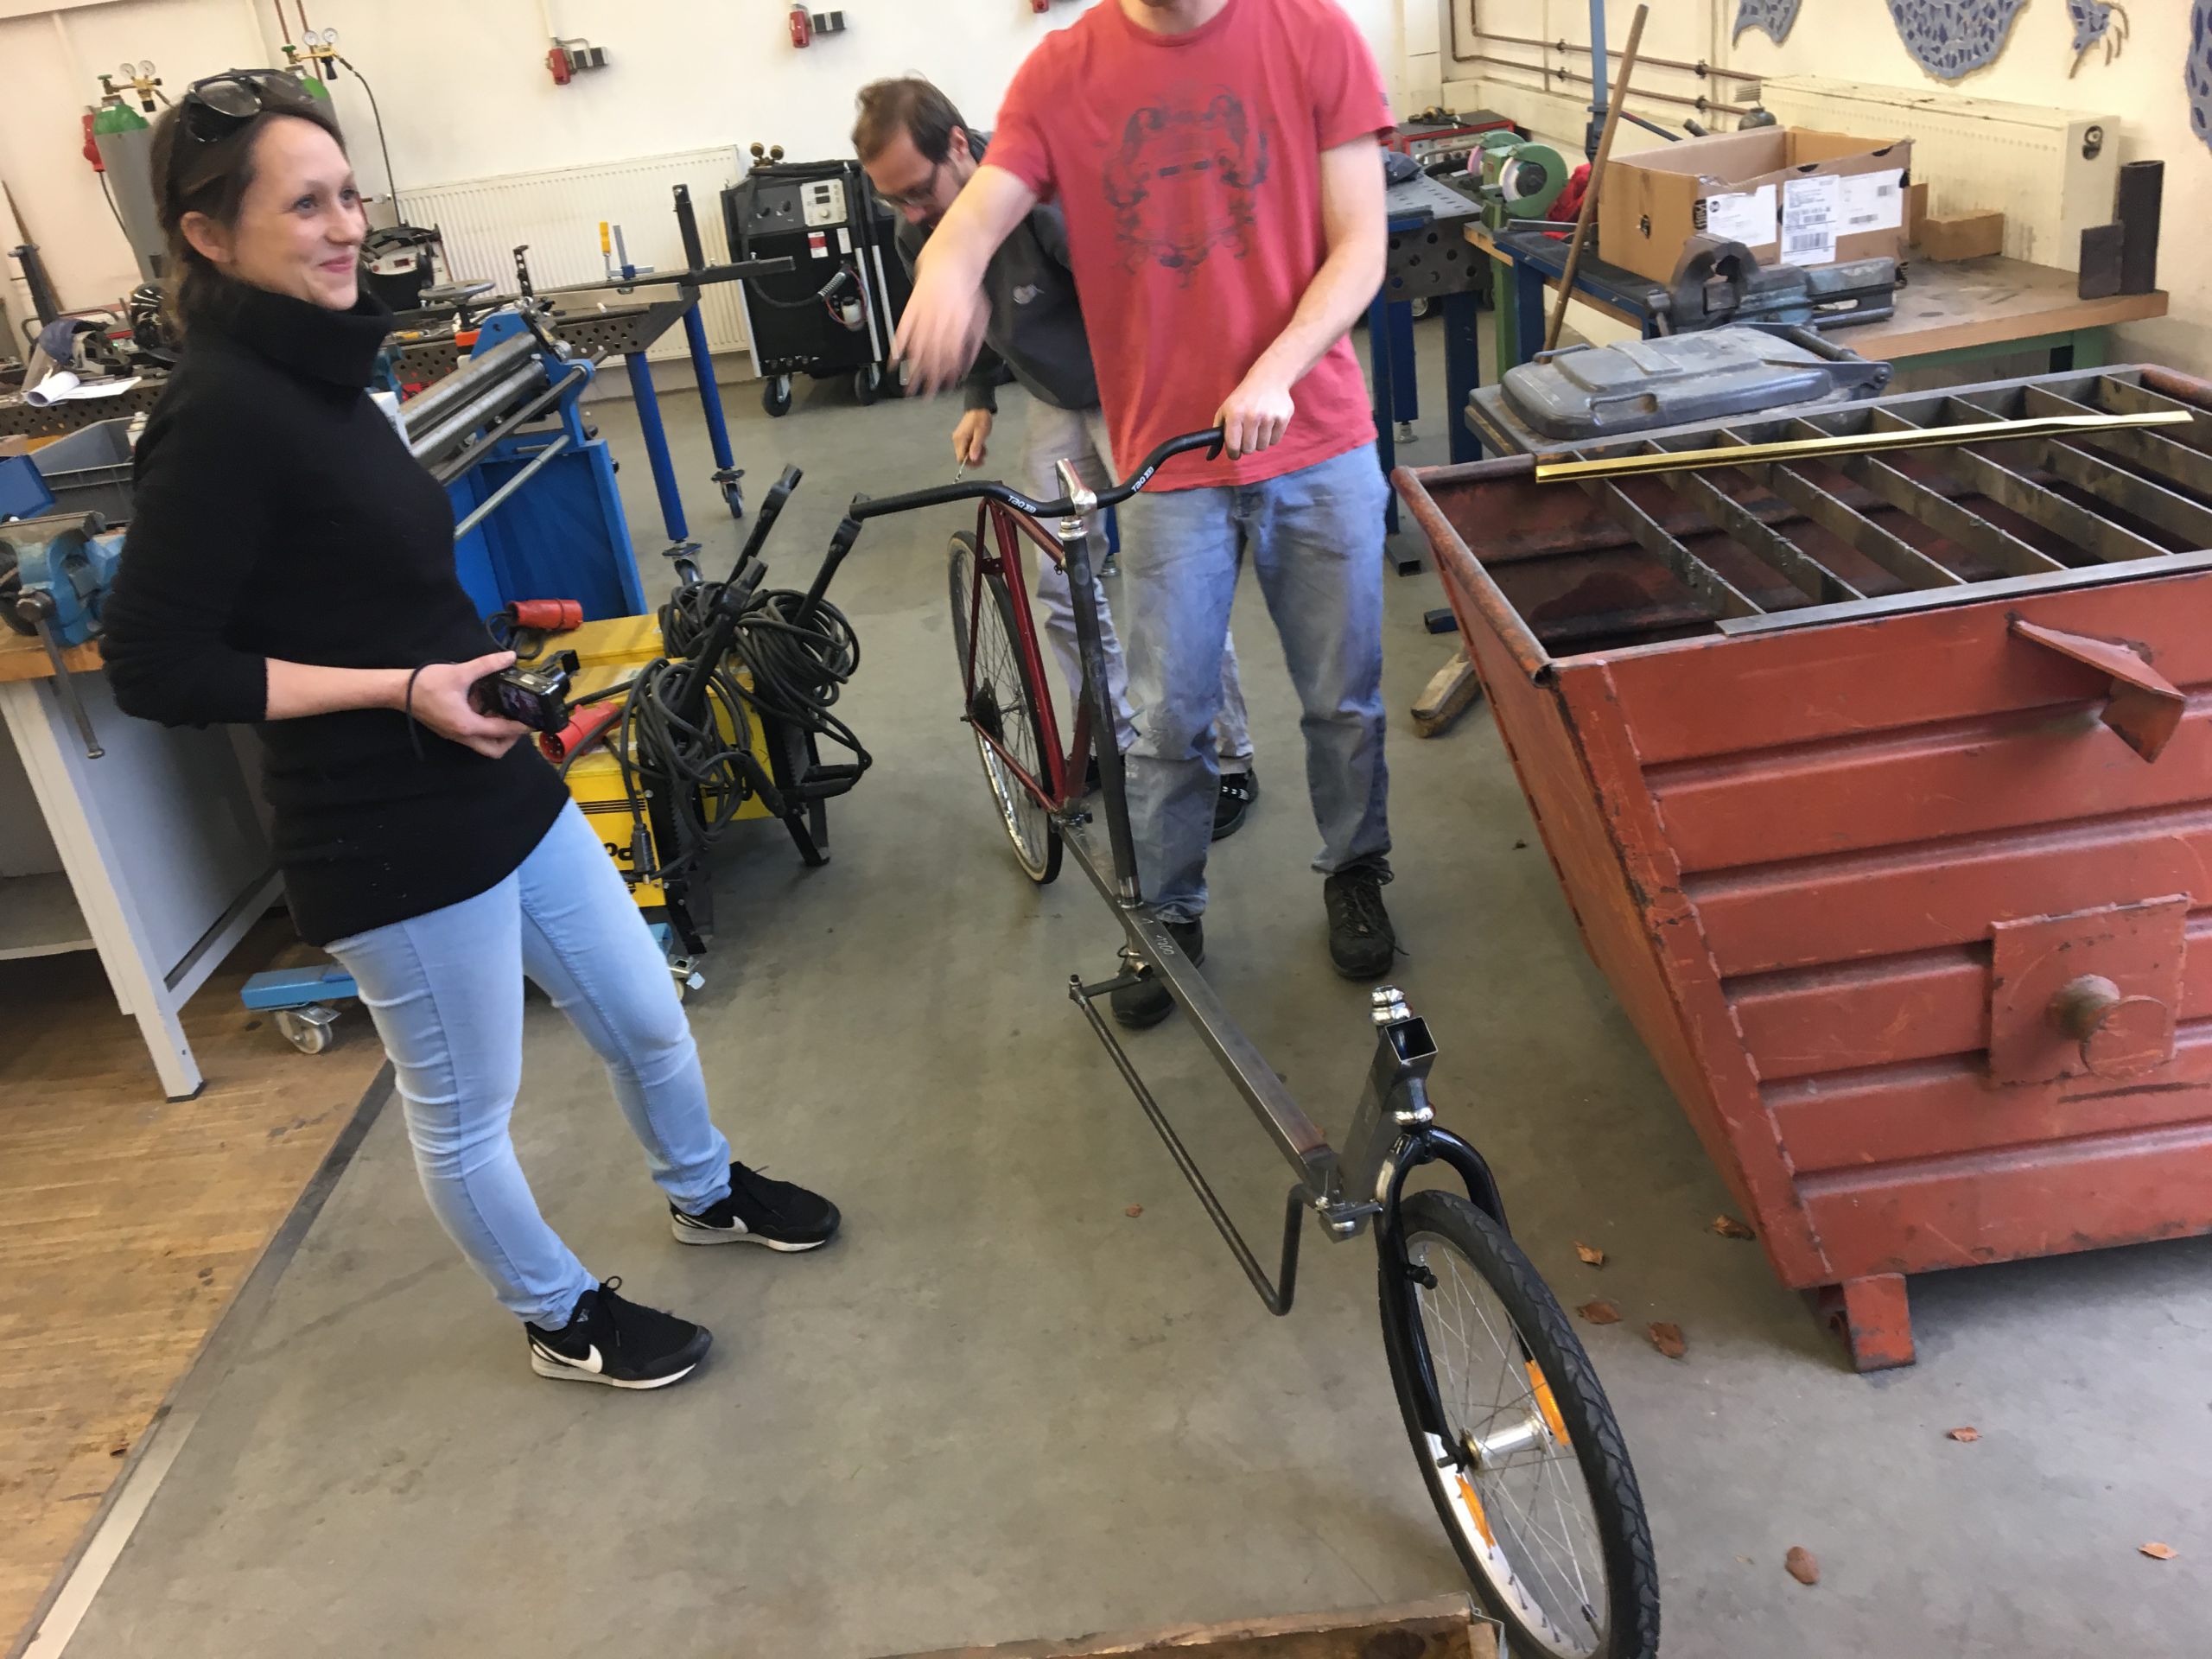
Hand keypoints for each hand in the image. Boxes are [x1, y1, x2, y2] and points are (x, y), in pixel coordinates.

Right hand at [407, 652, 533, 758]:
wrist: (397, 690)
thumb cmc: (426, 683)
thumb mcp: (460, 672)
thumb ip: (487, 665)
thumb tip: (510, 657)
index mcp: (467, 725)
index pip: (502, 732)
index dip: (521, 727)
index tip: (535, 722)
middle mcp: (462, 736)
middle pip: (494, 750)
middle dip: (510, 740)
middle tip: (518, 720)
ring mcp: (454, 735)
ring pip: (483, 744)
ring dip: (497, 733)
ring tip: (504, 710)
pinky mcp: (449, 729)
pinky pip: (473, 735)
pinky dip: (484, 725)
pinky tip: (486, 705)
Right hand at [894, 257, 990, 395]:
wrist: (950, 263)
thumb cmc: (968, 291)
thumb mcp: (980, 315)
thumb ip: (974, 341)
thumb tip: (968, 364)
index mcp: (958, 326)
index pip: (952, 356)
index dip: (948, 373)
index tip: (945, 388)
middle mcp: (939, 324)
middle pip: (934, 357)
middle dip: (929, 379)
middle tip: (925, 396)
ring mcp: (923, 317)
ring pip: (917, 349)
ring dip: (912, 370)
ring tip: (908, 387)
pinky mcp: (910, 310)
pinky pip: (902, 332)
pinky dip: (897, 349)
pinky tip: (893, 363)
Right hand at [952, 409, 992, 466]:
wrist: (979, 407)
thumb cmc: (981, 419)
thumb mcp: (981, 434)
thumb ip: (976, 446)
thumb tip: (972, 459)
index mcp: (960, 440)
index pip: (961, 458)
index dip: (970, 463)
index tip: (981, 462)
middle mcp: (957, 440)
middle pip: (962, 457)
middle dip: (974, 459)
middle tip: (985, 455)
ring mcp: (959, 438)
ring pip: (965, 452)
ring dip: (975, 454)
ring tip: (985, 449)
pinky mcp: (962, 436)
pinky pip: (967, 447)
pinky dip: (974, 449)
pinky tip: (982, 445)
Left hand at [1215, 368, 1295, 460]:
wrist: (1268, 379)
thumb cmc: (1243, 398)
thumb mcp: (1225, 411)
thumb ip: (1217, 434)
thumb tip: (1210, 457)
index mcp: (1235, 414)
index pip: (1233, 446)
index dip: (1233, 453)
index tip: (1234, 453)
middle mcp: (1252, 415)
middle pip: (1248, 449)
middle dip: (1246, 446)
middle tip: (1247, 436)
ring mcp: (1269, 416)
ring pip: (1262, 447)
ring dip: (1259, 442)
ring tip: (1258, 428)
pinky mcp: (1283, 417)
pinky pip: (1275, 441)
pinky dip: (1270, 437)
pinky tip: (1268, 425)